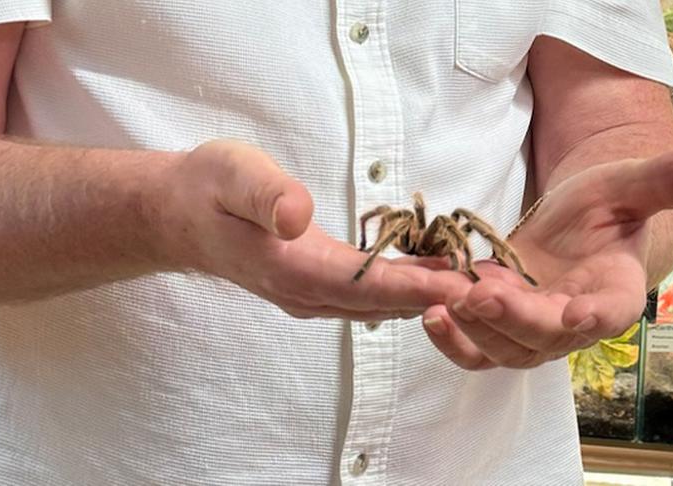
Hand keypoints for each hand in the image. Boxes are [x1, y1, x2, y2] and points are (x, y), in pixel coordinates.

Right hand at [149, 140, 470, 320]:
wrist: (179, 217)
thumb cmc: (207, 188)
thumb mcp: (230, 173)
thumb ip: (264, 194)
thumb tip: (298, 216)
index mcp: (290, 268)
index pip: (363, 284)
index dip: (414, 285)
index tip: (463, 286)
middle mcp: (304, 295)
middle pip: (381, 304)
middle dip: (435, 298)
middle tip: (493, 291)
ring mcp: (308, 299)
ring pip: (378, 308)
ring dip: (425, 299)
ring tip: (476, 287)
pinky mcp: (313, 292)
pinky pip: (368, 301)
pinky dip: (404, 294)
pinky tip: (432, 279)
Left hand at [421, 146, 672, 368]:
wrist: (568, 227)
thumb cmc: (602, 207)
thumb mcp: (625, 185)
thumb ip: (663, 180)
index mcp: (613, 290)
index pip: (612, 312)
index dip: (596, 318)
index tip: (577, 315)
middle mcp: (572, 322)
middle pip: (545, 338)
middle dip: (514, 320)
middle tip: (483, 294)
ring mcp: (530, 330)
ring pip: (503, 349)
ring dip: (473, 331)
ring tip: (443, 302)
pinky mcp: (495, 328)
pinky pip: (474, 348)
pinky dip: (451, 339)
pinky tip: (428, 313)